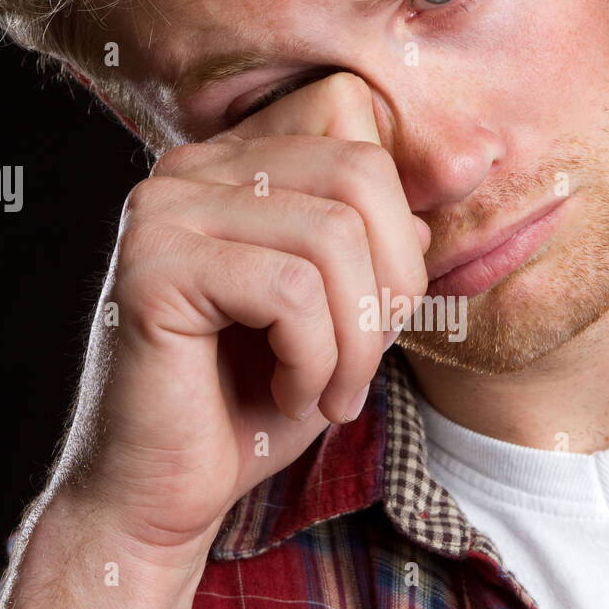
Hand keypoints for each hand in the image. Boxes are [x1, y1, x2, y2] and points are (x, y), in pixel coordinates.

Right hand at [54, 73, 430, 560]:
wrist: (164, 495)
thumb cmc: (253, 406)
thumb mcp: (346, 314)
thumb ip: (383, 240)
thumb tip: (455, 168)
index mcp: (233, 165)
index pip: (350, 113)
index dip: (397, 216)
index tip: (389, 306)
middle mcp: (190, 168)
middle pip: (358, 171)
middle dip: (391, 284)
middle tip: (365, 364)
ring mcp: (163, 210)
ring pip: (332, 234)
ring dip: (356, 338)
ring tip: (328, 391)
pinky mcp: (153, 267)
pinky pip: (290, 290)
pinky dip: (315, 359)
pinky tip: (289, 393)